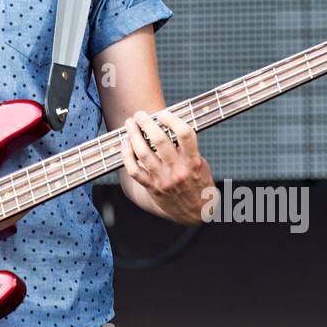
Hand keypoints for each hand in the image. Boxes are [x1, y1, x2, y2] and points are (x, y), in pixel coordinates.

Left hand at [120, 109, 211, 224]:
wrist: (195, 213)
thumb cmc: (198, 183)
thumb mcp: (201, 165)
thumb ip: (187, 148)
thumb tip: (169, 126)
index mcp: (193, 162)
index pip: (184, 134)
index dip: (172, 119)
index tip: (163, 113)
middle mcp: (177, 170)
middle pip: (159, 140)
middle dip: (147, 123)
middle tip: (140, 115)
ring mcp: (163, 179)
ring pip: (143, 153)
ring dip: (133, 135)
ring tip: (130, 124)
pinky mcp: (152, 188)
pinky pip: (134, 170)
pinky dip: (127, 155)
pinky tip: (126, 144)